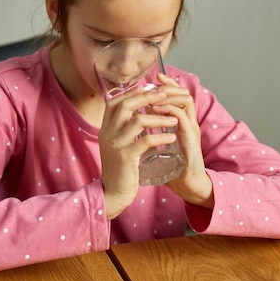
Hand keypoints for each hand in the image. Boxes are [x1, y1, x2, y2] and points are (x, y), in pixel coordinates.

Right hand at [99, 86, 178, 218]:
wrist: (113, 193)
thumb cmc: (119, 168)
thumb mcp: (116, 144)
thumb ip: (123, 129)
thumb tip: (138, 113)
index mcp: (105, 128)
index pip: (114, 102)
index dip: (130, 92)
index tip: (146, 87)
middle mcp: (107, 133)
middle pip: (125, 105)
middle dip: (146, 97)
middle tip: (164, 95)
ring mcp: (116, 145)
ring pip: (137, 121)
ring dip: (158, 117)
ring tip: (174, 119)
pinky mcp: (126, 157)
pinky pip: (145, 141)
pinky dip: (161, 136)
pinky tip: (171, 136)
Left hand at [152, 73, 213, 208]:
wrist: (188, 186)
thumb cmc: (174, 167)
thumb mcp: (161, 145)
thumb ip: (152, 133)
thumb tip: (134, 125)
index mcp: (183, 122)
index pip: (179, 95)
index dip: (168, 84)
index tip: (154, 77)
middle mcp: (189, 122)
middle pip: (184, 92)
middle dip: (168, 85)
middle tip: (154, 82)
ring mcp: (191, 129)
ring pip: (185, 100)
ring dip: (168, 95)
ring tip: (152, 94)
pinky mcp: (190, 138)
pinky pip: (182, 116)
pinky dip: (168, 110)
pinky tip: (155, 109)